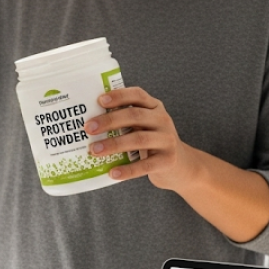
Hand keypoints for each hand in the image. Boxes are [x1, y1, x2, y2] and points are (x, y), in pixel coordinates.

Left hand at [83, 87, 198, 190]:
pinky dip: (127, 170)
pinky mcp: (168, 160)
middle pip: (134, 116)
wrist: (181, 166)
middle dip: (109, 121)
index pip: (137, 95)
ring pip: (138, 139)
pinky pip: (145, 165)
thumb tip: (88, 123)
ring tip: (94, 150)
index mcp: (154, 107)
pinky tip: (112, 173)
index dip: (119, 96)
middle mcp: (162, 119)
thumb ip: (124, 121)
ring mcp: (167, 140)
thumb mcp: (143, 126)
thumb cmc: (151, 143)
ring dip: (113, 144)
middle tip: (88, 128)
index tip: (99, 100)